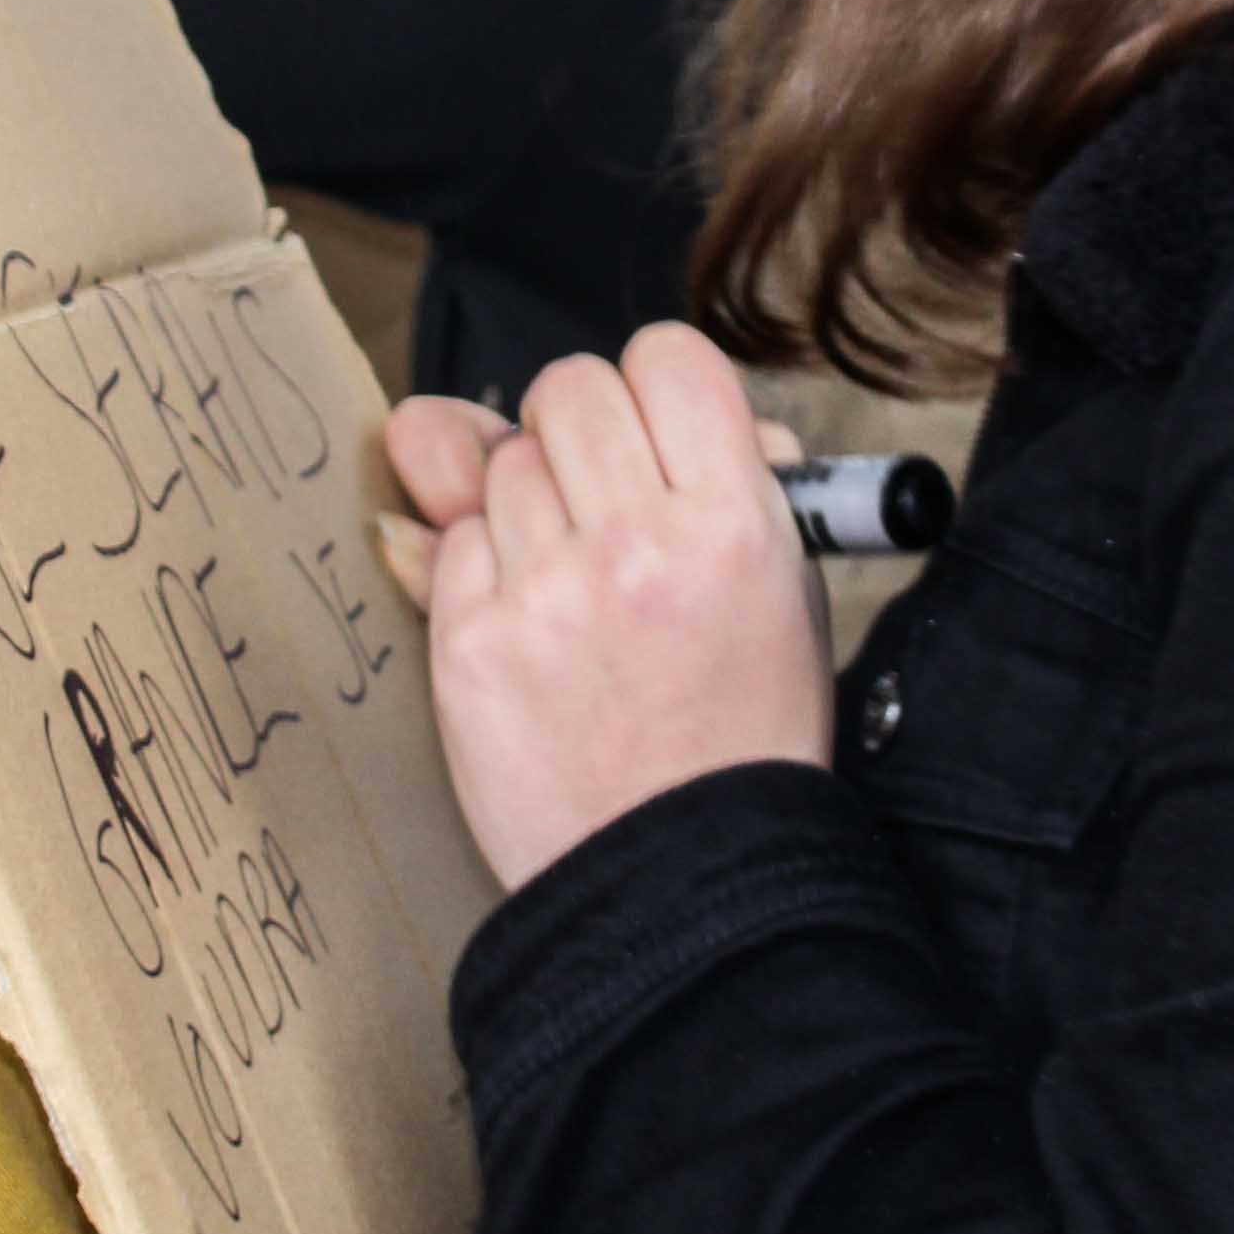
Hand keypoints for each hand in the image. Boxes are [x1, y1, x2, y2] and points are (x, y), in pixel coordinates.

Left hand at [376, 325, 829, 888]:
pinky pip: (450, 541)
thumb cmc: (742, 733)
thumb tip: (654, 395)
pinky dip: (483, 570)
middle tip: (597, 494)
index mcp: (733, 521)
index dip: (654, 386)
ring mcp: (547, 593)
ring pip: (501, 463)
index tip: (653, 429)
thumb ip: (733, 478)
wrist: (682, 877)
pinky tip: (533, 630)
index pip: (668, 356)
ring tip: (574, 585)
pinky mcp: (470, 645)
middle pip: (569, 388)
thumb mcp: (783, 593)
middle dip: (578, 429)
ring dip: (528, 504)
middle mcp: (638, 543)